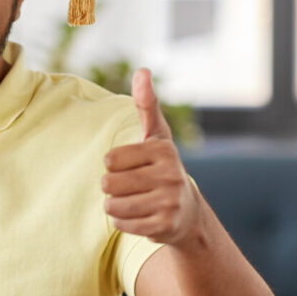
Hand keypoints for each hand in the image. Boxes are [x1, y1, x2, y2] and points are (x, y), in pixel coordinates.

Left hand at [101, 69, 200, 245]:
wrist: (188, 213)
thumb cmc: (163, 168)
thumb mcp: (156, 136)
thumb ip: (147, 105)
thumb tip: (142, 70)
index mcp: (163, 150)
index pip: (109, 160)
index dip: (113, 166)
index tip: (133, 168)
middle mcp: (170, 175)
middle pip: (108, 184)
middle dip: (112, 188)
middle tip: (132, 188)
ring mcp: (169, 202)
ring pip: (112, 206)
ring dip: (115, 207)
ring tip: (135, 202)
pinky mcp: (164, 225)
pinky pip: (122, 225)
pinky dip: (123, 223)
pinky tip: (140, 217)